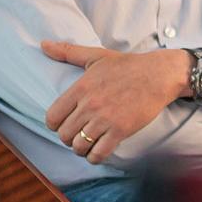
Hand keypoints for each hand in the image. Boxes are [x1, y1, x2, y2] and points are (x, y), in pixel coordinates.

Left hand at [41, 41, 191, 163]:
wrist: (158, 75)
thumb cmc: (128, 65)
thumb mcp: (96, 56)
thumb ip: (68, 52)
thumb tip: (43, 44)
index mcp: (81, 88)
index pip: (52, 117)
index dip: (54, 125)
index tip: (63, 124)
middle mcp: (90, 105)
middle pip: (64, 134)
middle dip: (67, 138)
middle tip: (76, 135)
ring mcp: (105, 119)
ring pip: (79, 146)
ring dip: (80, 149)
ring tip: (86, 144)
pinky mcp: (121, 130)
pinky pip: (99, 153)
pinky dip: (94, 157)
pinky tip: (97, 153)